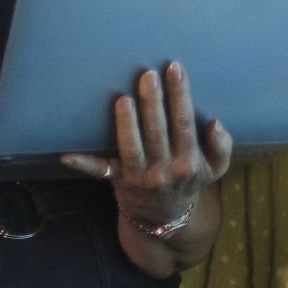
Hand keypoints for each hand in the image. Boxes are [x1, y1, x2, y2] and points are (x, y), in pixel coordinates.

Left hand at [61, 61, 231, 228]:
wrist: (166, 219)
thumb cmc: (189, 180)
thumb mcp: (214, 169)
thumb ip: (222, 146)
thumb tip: (215, 123)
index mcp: (188, 162)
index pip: (184, 123)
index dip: (180, 95)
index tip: (175, 68)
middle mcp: (164, 170)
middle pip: (158, 131)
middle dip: (153, 102)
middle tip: (148, 75)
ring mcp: (139, 177)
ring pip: (132, 148)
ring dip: (126, 124)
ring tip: (124, 99)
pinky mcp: (118, 181)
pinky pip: (100, 172)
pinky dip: (83, 164)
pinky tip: (66, 154)